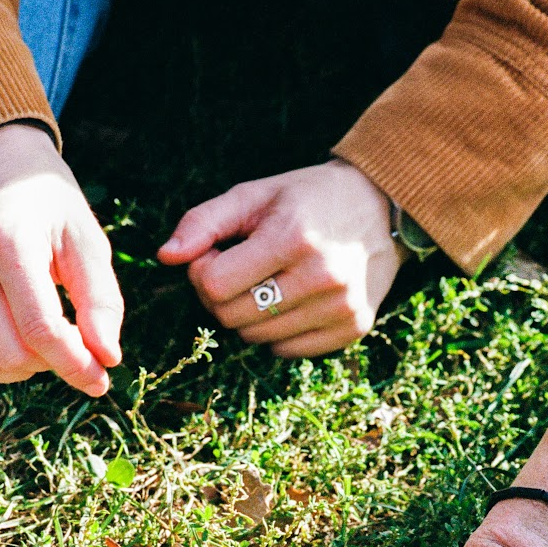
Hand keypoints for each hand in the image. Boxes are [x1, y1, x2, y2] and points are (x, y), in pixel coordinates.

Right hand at [0, 124, 123, 393]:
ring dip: (12, 371)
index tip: (99, 378)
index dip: (75, 365)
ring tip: (31, 343)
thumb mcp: (85, 238)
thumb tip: (107, 359)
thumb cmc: (45, 204)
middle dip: (48, 363)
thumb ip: (101, 298)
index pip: (41, 330)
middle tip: (63, 341)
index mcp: (9, 238)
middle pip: (9, 352)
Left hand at [158, 160, 403, 356]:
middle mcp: (321, 277)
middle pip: (232, 317)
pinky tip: (292, 301)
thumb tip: (165, 257)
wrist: (382, 208)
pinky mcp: (352, 328)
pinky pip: (286, 350)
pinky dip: (277, 332)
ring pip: (256, 338)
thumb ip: (204, 222)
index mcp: (292, 237)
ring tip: (267, 282)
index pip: (216, 286)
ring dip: (249, 315)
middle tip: (237, 271)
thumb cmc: (307, 200)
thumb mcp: (255, 196)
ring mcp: (340, 307)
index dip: (202, 273)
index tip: (215, 255)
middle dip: (220, 297)